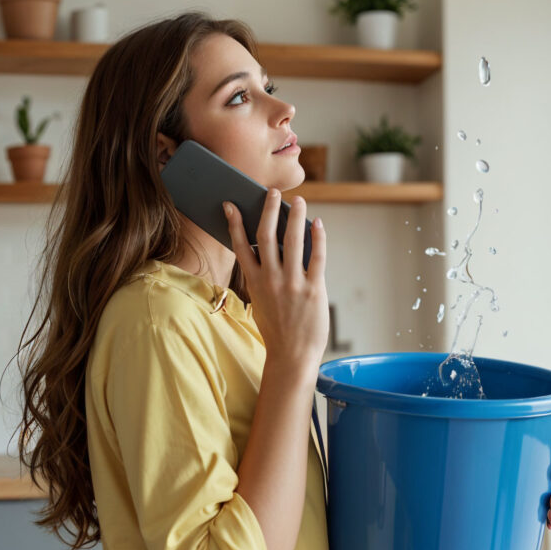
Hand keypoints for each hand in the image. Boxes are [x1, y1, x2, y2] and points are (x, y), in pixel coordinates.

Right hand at [223, 189, 328, 380]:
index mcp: (254, 283)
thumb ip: (264, 277)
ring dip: (295, 217)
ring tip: (299, 201)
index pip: (241, 246)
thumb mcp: (261, 302)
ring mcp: (293, 284)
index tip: (231, 204)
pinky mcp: (314, 290)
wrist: (292, 357)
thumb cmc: (278, 329)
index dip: (235, 223)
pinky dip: (318, 237)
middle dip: (269, 210)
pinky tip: (318, 224)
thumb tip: (274, 247)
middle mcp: (271, 280)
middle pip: (266, 236)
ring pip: (292, 241)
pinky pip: (317, 257)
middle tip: (274, 192)